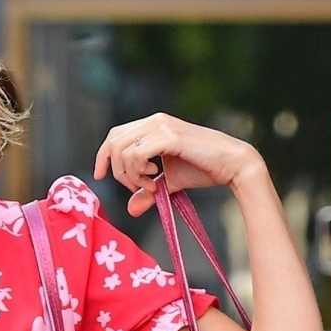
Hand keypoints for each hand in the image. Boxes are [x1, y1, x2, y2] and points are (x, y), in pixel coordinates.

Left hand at [93, 113, 264, 218]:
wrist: (231, 165)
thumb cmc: (203, 170)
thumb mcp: (169, 184)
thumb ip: (148, 192)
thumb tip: (130, 209)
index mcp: (152, 125)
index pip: (115, 134)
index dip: (102, 155)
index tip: (99, 175)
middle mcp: (155, 121)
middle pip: (114, 142)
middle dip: (118, 171)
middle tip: (138, 187)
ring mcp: (162, 126)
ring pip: (123, 150)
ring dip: (131, 175)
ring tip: (151, 186)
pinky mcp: (170, 137)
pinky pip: (137, 154)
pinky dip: (139, 173)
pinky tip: (155, 181)